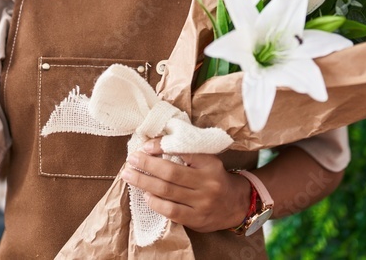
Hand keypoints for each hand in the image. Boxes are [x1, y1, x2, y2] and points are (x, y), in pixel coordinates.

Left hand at [120, 138, 251, 233]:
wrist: (236, 204)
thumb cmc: (215, 178)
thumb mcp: (208, 161)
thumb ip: (187, 153)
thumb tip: (154, 146)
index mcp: (210, 163)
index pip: (182, 151)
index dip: (161, 147)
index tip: (145, 146)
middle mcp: (207, 182)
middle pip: (170, 172)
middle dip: (147, 165)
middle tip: (131, 159)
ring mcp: (202, 202)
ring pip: (167, 191)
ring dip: (144, 182)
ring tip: (130, 176)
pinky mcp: (196, 219)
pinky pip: (171, 211)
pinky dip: (155, 202)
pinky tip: (146, 195)